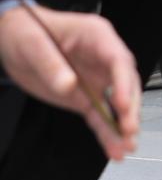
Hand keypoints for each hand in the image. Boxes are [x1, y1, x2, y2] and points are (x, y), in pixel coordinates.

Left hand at [0, 6, 140, 160]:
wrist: (13, 38)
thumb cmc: (27, 30)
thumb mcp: (34, 43)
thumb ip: (51, 63)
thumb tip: (69, 85)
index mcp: (98, 37)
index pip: (119, 60)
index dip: (123, 83)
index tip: (122, 105)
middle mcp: (104, 59)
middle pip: (125, 84)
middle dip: (129, 109)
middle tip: (129, 130)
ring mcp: (97, 79)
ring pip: (117, 104)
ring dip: (122, 126)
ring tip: (127, 148)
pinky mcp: (84, 97)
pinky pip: (99, 116)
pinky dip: (106, 132)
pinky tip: (114, 149)